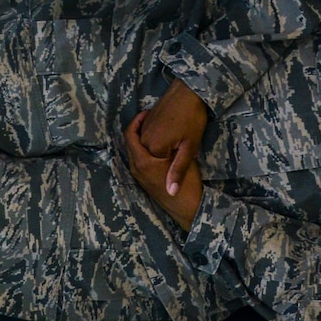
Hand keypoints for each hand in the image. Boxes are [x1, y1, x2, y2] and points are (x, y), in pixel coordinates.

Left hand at [125, 109, 202, 228]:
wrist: (191, 208)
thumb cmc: (188, 183)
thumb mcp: (183, 158)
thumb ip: (164, 143)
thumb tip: (154, 125)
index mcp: (142, 163)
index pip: (130, 136)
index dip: (136, 121)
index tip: (147, 112)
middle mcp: (136, 170)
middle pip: (130, 144)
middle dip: (137, 129)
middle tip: (150, 115)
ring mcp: (140, 178)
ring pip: (134, 152)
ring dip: (140, 139)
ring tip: (153, 127)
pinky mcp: (146, 182)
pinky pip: (139, 160)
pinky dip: (143, 149)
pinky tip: (156, 145)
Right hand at [133, 79, 208, 197]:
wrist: (189, 90)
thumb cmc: (192, 118)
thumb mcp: (189, 147)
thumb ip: (178, 170)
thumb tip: (171, 193)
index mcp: (152, 148)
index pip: (153, 168)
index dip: (166, 170)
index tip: (179, 162)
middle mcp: (143, 139)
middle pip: (148, 158)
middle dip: (160, 161)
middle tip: (178, 152)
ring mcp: (144, 128)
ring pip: (146, 147)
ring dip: (158, 150)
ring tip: (176, 144)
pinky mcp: (148, 120)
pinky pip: (146, 136)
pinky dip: (156, 140)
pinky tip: (172, 135)